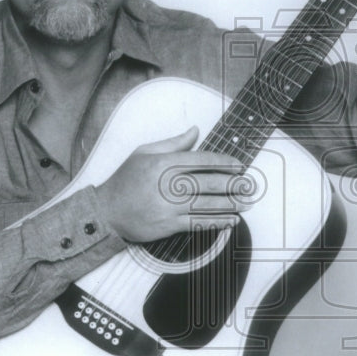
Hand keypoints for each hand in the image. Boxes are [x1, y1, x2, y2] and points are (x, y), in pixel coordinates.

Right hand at [96, 126, 246, 241]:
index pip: (201, 160)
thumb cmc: (125, 180)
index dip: (223, 162)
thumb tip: (195, 131)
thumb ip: (173, 143)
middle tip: (250, 185)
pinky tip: (231, 220)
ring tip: (246, 203)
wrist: (106, 211)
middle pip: (208, 183)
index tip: (238, 165)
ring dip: (230, 204)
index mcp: (163, 163)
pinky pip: (198, 223)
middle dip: (233, 185)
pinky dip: (217, 221)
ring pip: (206, 204)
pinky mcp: (168, 225)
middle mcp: (167, 184)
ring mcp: (169, 206)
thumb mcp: (144, 152)